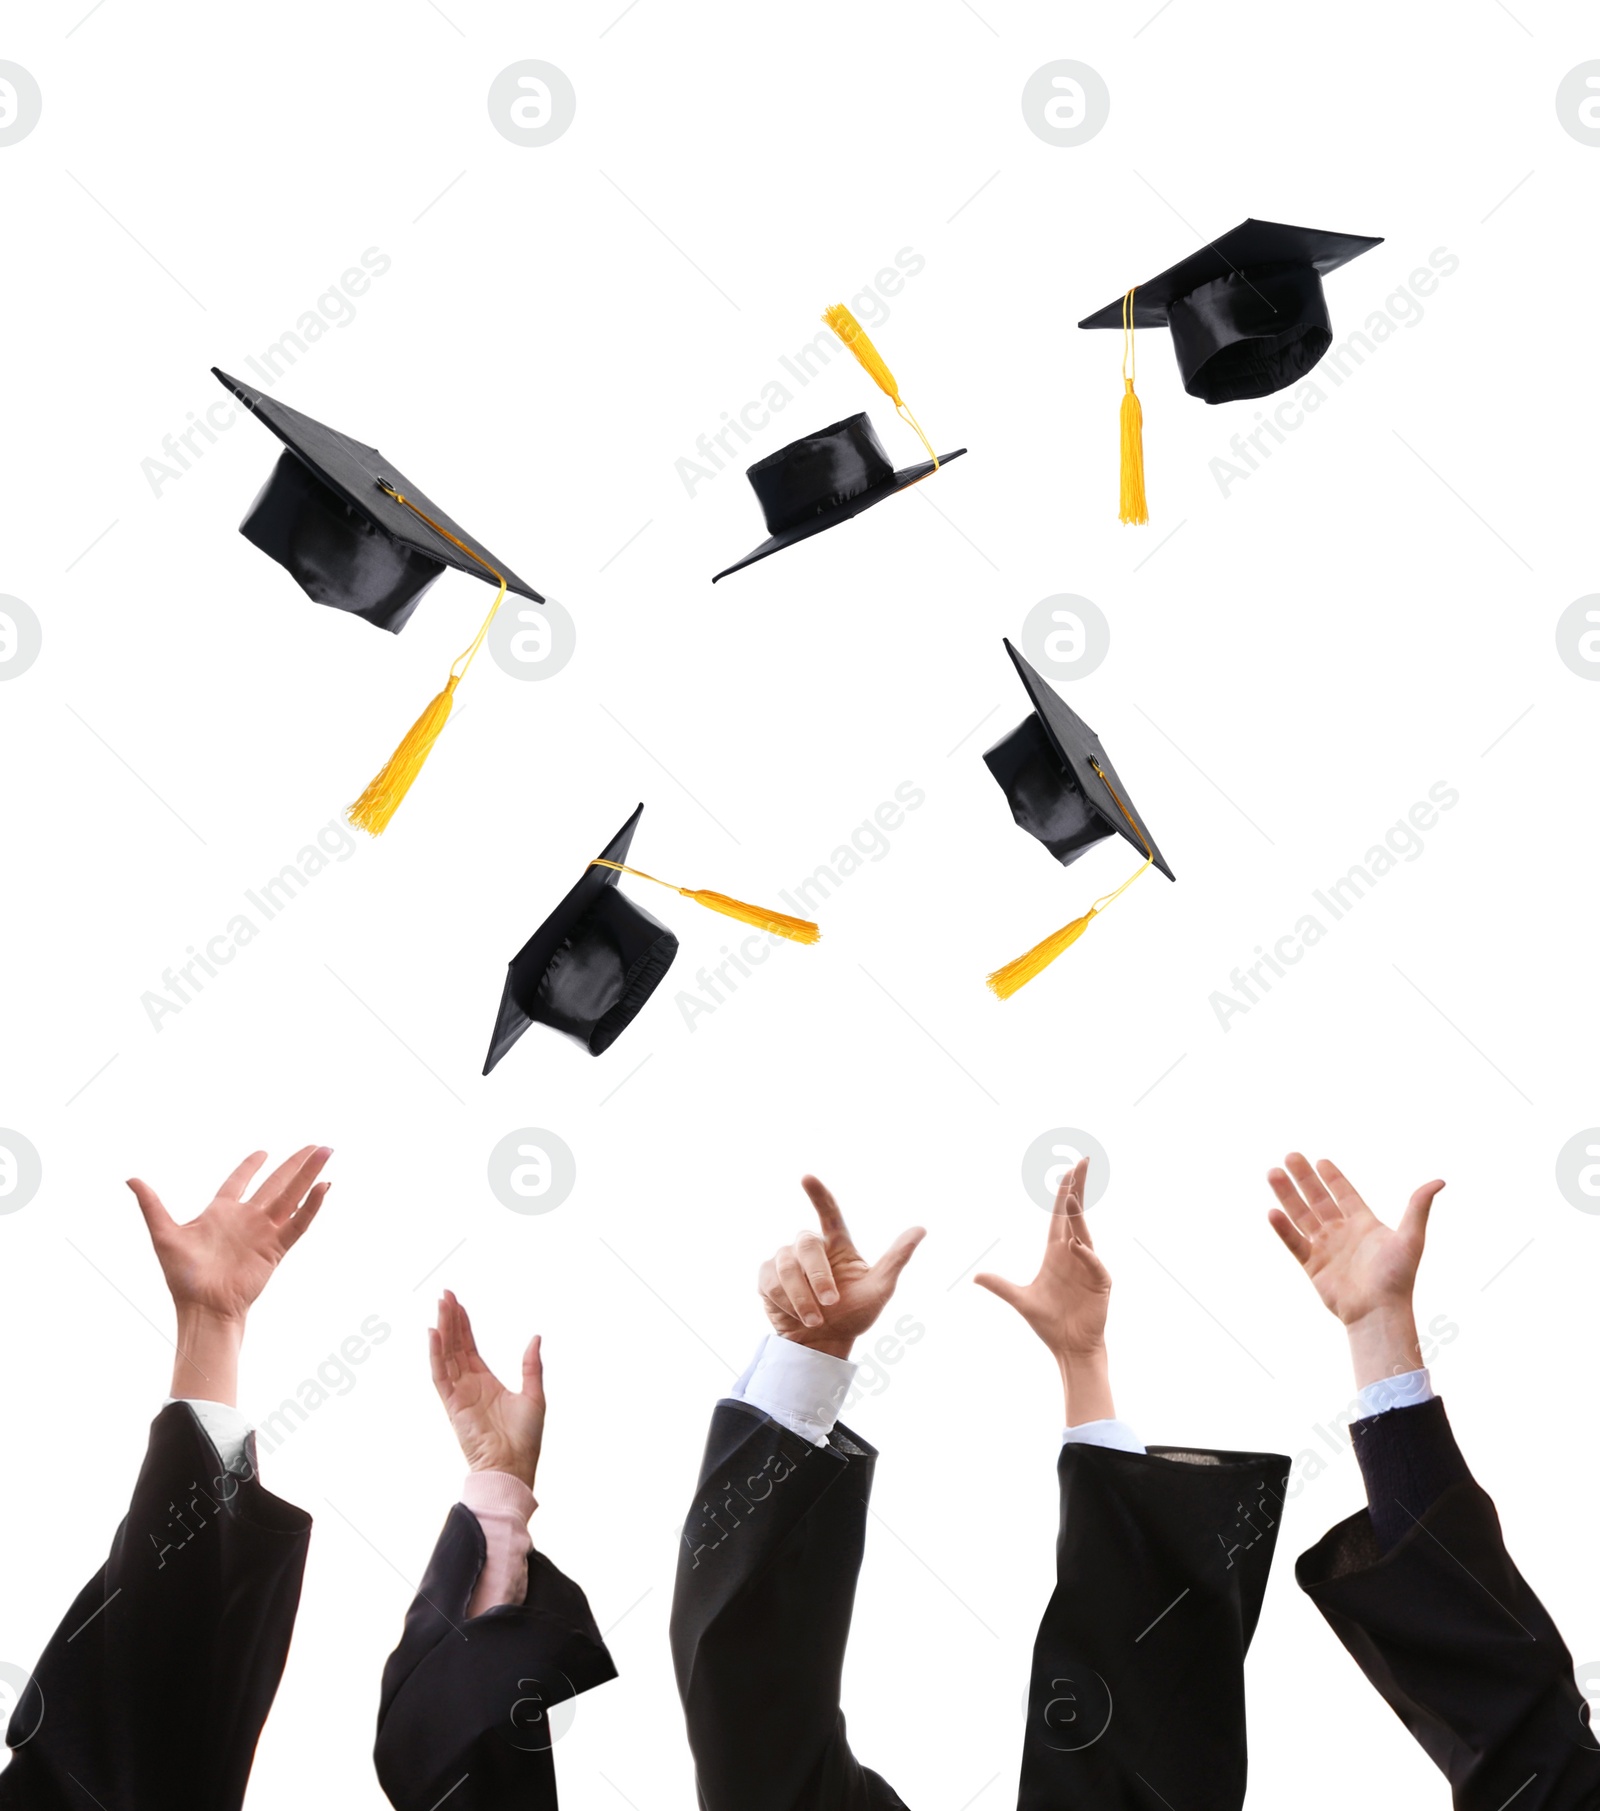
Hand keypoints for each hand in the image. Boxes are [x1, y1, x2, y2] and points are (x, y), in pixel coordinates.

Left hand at [129, 1146, 332, 1321]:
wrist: (203, 1307)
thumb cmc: (182, 1276)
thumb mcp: (164, 1234)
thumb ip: (151, 1205)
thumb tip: (131, 1178)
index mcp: (221, 1213)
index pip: (239, 1182)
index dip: (251, 1166)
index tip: (263, 1151)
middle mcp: (246, 1219)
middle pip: (276, 1184)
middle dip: (295, 1164)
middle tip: (316, 1146)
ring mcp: (264, 1232)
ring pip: (292, 1196)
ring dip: (309, 1174)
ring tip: (326, 1152)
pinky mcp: (276, 1248)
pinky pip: (298, 1224)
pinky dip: (312, 1206)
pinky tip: (325, 1187)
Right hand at [429, 1291, 543, 1491]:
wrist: (513, 1467)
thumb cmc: (524, 1439)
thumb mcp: (534, 1395)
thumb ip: (531, 1366)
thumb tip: (536, 1337)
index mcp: (485, 1381)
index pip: (469, 1347)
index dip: (463, 1324)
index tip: (456, 1303)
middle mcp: (468, 1385)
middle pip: (455, 1345)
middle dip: (450, 1320)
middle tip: (444, 1294)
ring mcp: (458, 1394)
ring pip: (446, 1355)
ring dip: (443, 1330)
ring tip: (440, 1305)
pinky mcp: (453, 1405)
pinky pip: (440, 1376)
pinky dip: (436, 1355)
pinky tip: (434, 1334)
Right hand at [758, 1176, 924, 1360]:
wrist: (824, 1345)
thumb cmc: (854, 1315)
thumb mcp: (880, 1289)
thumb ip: (896, 1258)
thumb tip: (921, 1228)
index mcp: (838, 1244)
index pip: (829, 1213)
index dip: (818, 1195)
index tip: (806, 1178)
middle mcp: (811, 1247)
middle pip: (807, 1245)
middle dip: (818, 1277)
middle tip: (830, 1304)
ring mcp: (786, 1261)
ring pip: (785, 1266)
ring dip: (801, 1297)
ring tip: (815, 1320)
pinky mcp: (767, 1278)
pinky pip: (770, 1282)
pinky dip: (785, 1302)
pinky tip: (794, 1315)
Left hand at [975, 1157, 1114, 1424]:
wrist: (1069, 1347)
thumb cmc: (1049, 1323)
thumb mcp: (1020, 1301)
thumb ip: (1000, 1287)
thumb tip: (976, 1276)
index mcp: (1057, 1253)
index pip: (1060, 1216)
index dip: (1064, 1193)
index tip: (1068, 1170)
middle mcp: (1075, 1254)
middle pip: (1076, 1215)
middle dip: (1078, 1188)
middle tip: (1082, 1162)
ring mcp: (1089, 1267)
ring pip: (1085, 1234)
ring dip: (1078, 1216)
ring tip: (1072, 1195)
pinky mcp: (1100, 1284)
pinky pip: (1094, 1264)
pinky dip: (1087, 1255)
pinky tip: (1077, 1246)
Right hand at [1266, 1154, 1444, 1389]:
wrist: (1379, 1313)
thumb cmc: (1398, 1278)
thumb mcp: (1411, 1238)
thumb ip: (1418, 1207)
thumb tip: (1439, 1181)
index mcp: (1364, 1224)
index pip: (1344, 1194)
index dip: (1332, 1178)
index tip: (1319, 1160)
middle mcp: (1342, 1233)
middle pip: (1318, 1200)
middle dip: (1304, 1178)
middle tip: (1290, 1156)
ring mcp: (1326, 1248)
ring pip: (1302, 1215)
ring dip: (1287, 1195)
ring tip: (1273, 1173)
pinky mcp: (1312, 1265)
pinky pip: (1294, 1242)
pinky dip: (1283, 1229)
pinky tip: (1272, 1212)